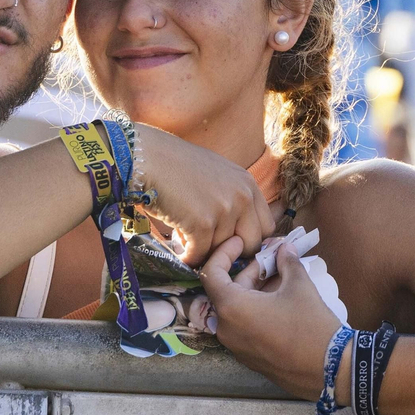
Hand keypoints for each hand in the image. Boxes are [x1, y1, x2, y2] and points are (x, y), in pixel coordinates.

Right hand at [132, 125, 270, 266]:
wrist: (148, 158)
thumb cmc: (176, 166)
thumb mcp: (218, 175)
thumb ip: (233, 200)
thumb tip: (237, 236)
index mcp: (249, 185)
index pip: (267, 228)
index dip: (248, 240)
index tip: (230, 245)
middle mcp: (242, 197)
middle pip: (251, 245)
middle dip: (231, 253)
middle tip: (210, 249)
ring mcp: (224, 210)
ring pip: (221, 252)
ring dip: (203, 251)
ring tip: (187, 240)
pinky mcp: (202, 223)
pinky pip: (200, 255)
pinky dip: (188, 257)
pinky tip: (179, 250)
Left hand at [200, 236, 345, 399]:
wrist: (328, 369)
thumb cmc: (309, 325)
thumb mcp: (299, 285)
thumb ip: (287, 262)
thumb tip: (284, 249)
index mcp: (231, 308)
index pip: (211, 273)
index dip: (224, 252)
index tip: (240, 242)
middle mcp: (226, 329)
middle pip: (228, 290)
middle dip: (251, 270)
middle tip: (274, 255)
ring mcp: (237, 346)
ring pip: (238, 308)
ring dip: (257, 288)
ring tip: (283, 274)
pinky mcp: (250, 357)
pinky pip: (245, 325)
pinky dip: (258, 307)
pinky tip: (282, 297)